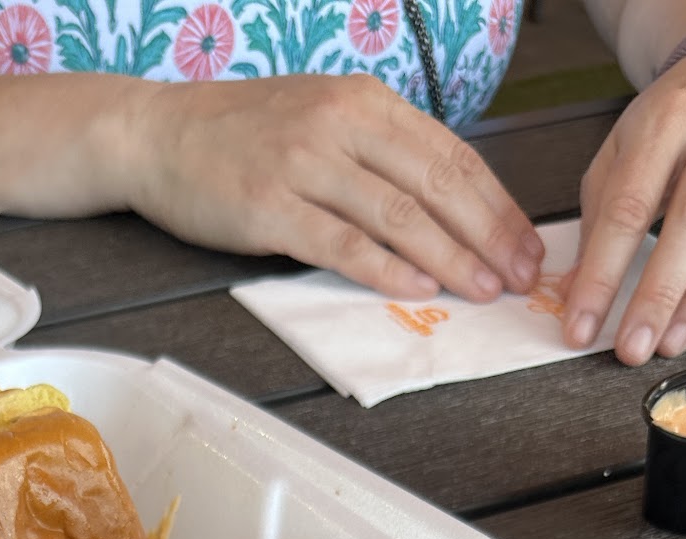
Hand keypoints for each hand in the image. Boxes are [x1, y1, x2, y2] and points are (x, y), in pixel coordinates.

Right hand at [123, 74, 542, 300]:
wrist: (157, 134)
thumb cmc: (241, 135)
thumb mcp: (320, 117)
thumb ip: (376, 151)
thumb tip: (440, 202)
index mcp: (363, 101)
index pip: (449, 155)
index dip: (496, 204)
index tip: (528, 244)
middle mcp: (341, 125)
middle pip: (435, 184)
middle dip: (488, 235)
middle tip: (523, 276)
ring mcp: (305, 165)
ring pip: (397, 216)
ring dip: (449, 258)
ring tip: (484, 290)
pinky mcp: (271, 208)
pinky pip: (341, 242)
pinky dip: (384, 267)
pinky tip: (418, 288)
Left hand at [565, 46, 685, 364]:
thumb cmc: (671, 123)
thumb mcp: (621, 152)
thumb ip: (596, 221)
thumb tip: (574, 295)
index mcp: (669, 119)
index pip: (629, 207)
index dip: (602, 274)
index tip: (581, 328)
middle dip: (660, 295)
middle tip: (634, 348)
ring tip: (672, 343)